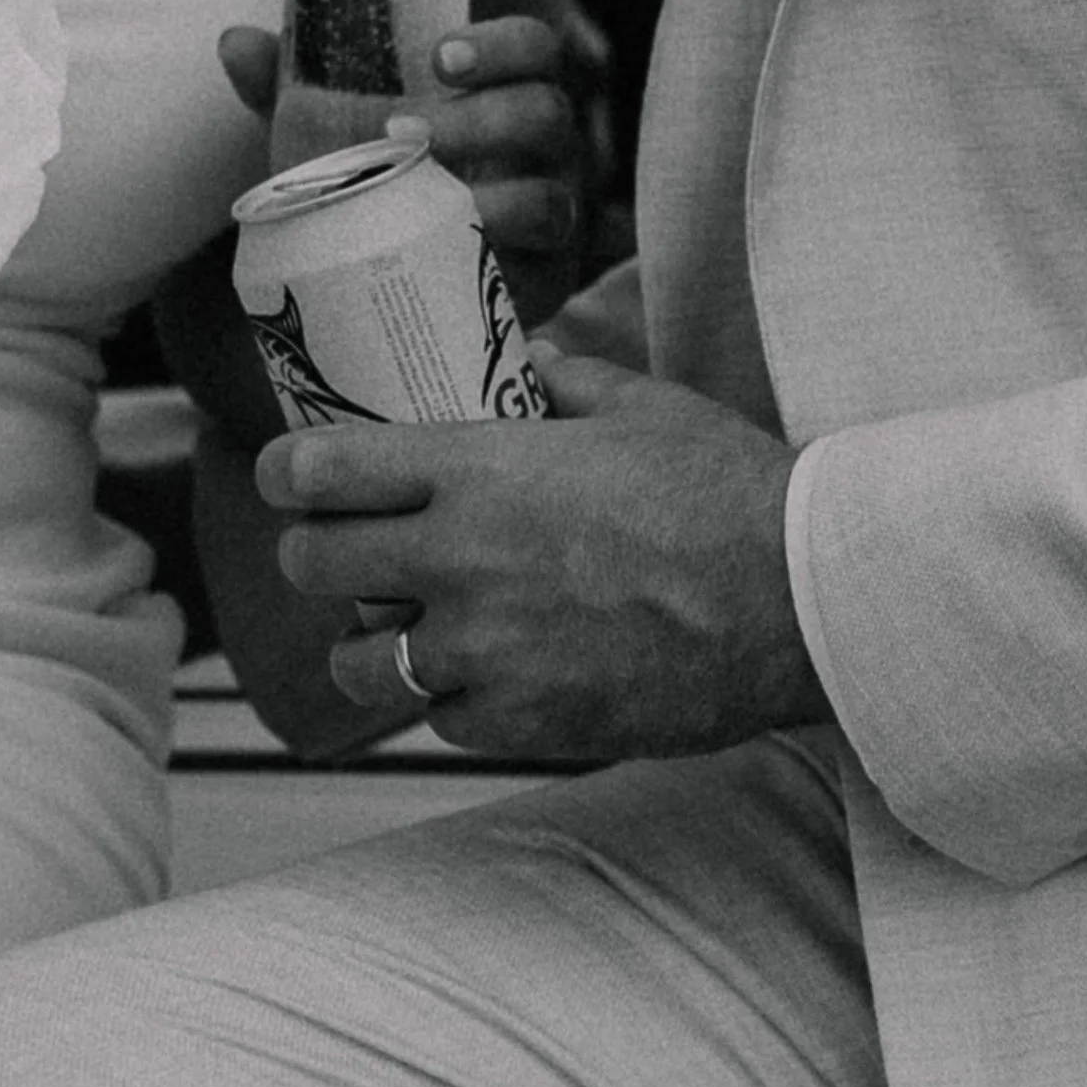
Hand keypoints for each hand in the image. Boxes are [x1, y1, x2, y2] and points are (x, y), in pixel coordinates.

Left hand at [218, 14, 583, 321]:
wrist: (395, 285)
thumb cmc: (376, 185)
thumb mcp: (331, 136)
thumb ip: (290, 90)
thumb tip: (234, 42)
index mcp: (506, 93)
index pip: (534, 48)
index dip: (500, 44)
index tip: (438, 58)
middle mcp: (544, 147)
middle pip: (547, 113)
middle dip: (481, 118)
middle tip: (399, 132)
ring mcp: (555, 211)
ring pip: (552, 195)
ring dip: (493, 195)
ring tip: (423, 199)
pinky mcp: (550, 276)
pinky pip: (545, 266)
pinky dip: (501, 257)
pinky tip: (450, 255)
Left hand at [254, 347, 830, 761]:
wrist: (799, 602)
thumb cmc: (728, 493)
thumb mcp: (645, 408)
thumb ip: (568, 384)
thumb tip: (530, 364)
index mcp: (478, 470)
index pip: (323, 470)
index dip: (288, 473)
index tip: (290, 477)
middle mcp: (460, 561)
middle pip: (315, 565)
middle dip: (315, 555)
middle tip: (340, 552)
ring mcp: (485, 651)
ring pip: (362, 663)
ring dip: (369, 646)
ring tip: (399, 634)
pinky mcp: (521, 722)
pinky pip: (440, 720)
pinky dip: (449, 702)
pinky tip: (482, 679)